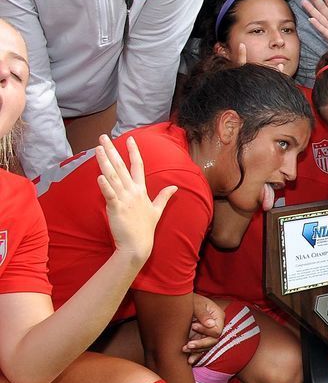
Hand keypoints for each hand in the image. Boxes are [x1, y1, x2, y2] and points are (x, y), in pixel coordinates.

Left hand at [96, 135, 174, 263]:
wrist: (138, 245)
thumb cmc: (145, 229)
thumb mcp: (157, 210)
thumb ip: (164, 196)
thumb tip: (175, 187)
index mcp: (142, 190)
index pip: (138, 166)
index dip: (134, 152)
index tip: (130, 139)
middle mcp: (133, 191)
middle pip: (121, 167)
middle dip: (112, 150)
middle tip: (103, 137)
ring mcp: (124, 199)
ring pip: (113, 176)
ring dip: (105, 161)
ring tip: (98, 148)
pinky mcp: (115, 207)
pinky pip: (109, 193)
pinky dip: (104, 184)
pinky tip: (99, 175)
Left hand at [184, 294, 224, 363]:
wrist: (179, 302)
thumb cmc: (190, 300)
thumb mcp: (196, 304)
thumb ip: (203, 314)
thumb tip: (211, 325)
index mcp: (217, 316)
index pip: (216, 330)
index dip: (206, 331)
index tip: (193, 326)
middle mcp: (215, 326)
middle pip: (213, 341)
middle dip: (200, 344)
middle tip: (188, 344)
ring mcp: (207, 334)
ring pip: (206, 347)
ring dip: (196, 351)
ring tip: (184, 349)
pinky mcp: (199, 339)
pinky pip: (200, 350)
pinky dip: (195, 355)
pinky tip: (189, 361)